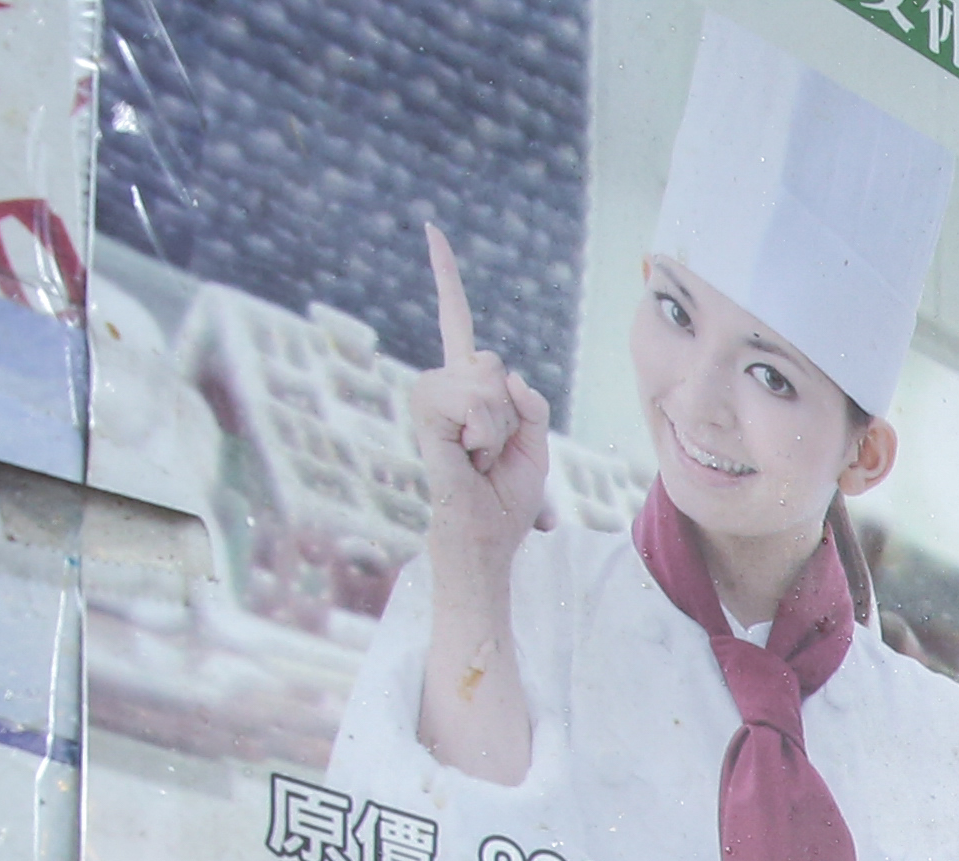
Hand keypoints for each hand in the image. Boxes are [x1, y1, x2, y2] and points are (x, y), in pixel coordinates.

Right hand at [409, 221, 550, 582]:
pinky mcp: (423, 412)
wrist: (486, 533)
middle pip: (494, 363)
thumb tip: (502, 375)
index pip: (455, 322)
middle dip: (511, 412)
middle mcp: (441, 384)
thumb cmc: (506, 495)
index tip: (430, 230)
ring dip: (498, 427)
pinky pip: (476, 402)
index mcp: (466, 386)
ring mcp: (428, 397)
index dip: (445, 278)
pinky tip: (468, 455)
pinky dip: (486, 434)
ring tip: (480, 455)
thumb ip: (528, 401)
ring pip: (486, 383)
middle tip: (492, 450)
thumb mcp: (535, 441)